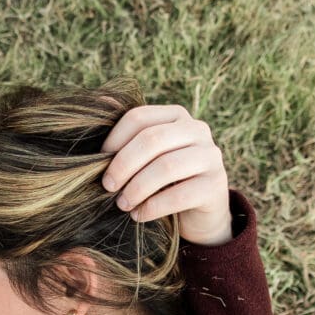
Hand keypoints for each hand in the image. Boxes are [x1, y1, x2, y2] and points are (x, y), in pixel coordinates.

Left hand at [102, 104, 234, 244]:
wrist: (200, 212)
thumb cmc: (164, 179)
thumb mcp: (147, 155)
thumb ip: (129, 134)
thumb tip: (100, 99)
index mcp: (177, 116)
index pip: (139, 118)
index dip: (114, 140)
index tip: (98, 163)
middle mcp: (197, 129)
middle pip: (152, 139)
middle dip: (123, 165)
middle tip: (107, 186)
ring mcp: (211, 156)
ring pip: (166, 167)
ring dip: (137, 188)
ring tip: (122, 204)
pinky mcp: (216, 185)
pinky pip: (179, 195)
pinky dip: (153, 207)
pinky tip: (139, 215)